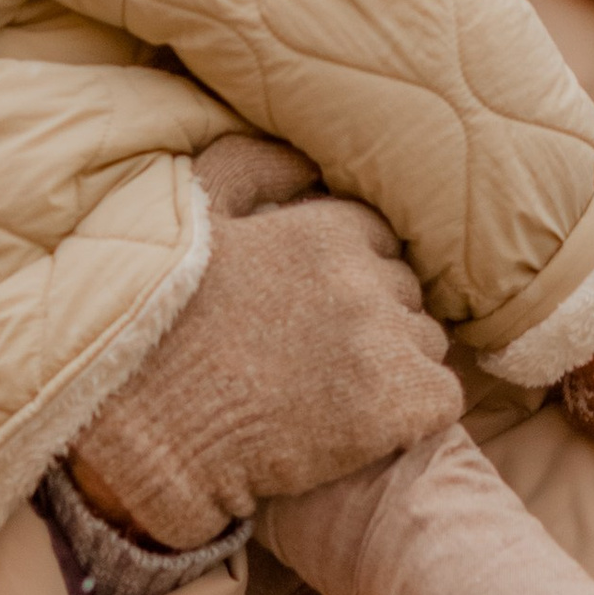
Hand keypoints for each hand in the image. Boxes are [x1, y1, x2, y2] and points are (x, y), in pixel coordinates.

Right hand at [64, 138, 463, 546]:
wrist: (153, 436)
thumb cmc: (161, 330)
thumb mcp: (192, 221)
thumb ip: (249, 167)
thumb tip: (304, 159)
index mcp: (324, 231)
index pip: (380, 240)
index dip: (352, 274)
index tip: (316, 310)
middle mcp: (364, 279)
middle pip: (406, 292)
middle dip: (376, 318)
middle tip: (323, 357)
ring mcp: (384, 343)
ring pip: (426, 345)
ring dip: (396, 366)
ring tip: (338, 394)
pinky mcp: (397, 405)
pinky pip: (441, 399)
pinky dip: (413, 414)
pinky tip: (365, 426)